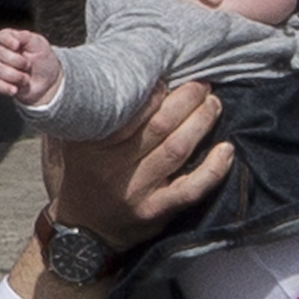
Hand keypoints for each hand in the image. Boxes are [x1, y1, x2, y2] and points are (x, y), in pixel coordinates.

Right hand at [0, 27, 60, 104]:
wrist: (48, 82)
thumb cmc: (43, 60)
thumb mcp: (40, 45)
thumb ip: (27, 37)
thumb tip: (15, 36)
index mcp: (14, 41)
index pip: (2, 36)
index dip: (7, 40)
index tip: (17, 46)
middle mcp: (4, 53)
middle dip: (16, 60)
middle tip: (28, 65)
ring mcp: (0, 68)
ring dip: (14, 75)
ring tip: (26, 78)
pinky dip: (5, 87)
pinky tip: (16, 89)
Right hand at [46, 81, 232, 251]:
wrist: (84, 231)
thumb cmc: (85, 174)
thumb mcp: (71, 141)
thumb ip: (84, 110)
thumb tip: (101, 67)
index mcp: (90, 145)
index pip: (128, 111)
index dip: (155, 91)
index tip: (170, 77)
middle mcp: (111, 168)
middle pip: (159, 126)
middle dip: (187, 99)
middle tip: (201, 85)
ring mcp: (135, 191)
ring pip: (177, 149)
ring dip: (201, 122)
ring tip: (213, 104)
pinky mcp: (155, 211)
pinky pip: (191, 189)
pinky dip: (213, 168)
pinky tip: (227, 149)